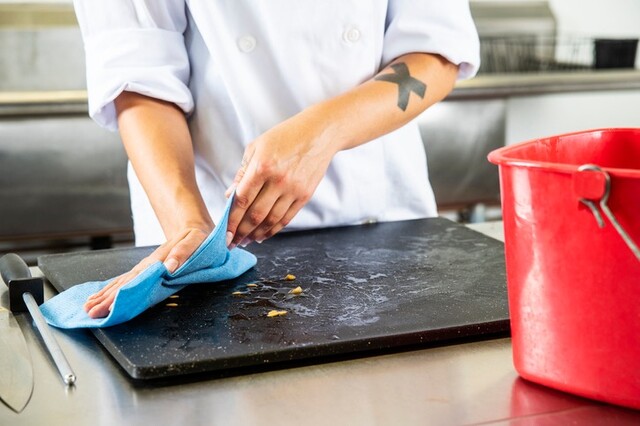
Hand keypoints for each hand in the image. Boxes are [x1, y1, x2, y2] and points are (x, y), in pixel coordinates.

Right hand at [83, 226, 210, 317]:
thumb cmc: (198, 237)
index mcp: (158, 261)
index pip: (135, 281)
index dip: (120, 295)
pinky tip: (102, 294)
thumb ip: (183, 253)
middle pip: (124, 283)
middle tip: (90, 312)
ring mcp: (146, 266)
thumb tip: (169, 267)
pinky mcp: (147, 268)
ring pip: (122, 281)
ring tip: (89, 306)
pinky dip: (113, 287)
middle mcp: (148, 264)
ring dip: (106, 294)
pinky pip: (127, 279)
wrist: (194, 227)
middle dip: (106, 299)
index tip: (106, 307)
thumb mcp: (195, 241)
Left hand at [225, 111, 337, 246]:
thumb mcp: (257, 147)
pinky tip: (263, 235)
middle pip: (255, 215)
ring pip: (271, 220)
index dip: (231, 220)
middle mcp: (278, 180)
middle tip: (231, 243)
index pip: (242, 200)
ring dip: (256, 234)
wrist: (319, 134)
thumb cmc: (285, 137)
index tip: (223, 233)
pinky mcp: (305, 195)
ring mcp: (293, 190)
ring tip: (246, 241)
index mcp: (262, 166)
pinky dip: (273, 229)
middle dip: (240, 232)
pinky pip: (286, 218)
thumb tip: (229, 196)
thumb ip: (242, 172)